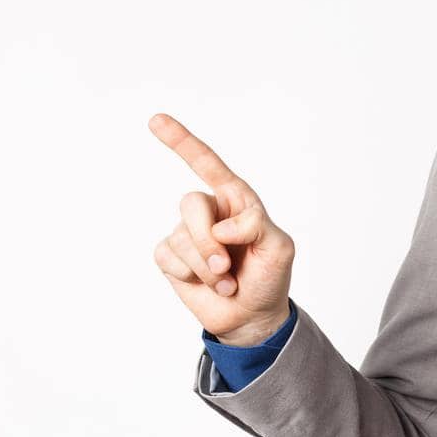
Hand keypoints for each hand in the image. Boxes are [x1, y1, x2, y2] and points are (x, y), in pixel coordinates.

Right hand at [149, 112, 294, 345]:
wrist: (253, 316)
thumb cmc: (269, 276)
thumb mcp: (279, 249)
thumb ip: (257, 226)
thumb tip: (221, 226)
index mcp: (236, 200)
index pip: (208, 164)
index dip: (182, 142)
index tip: (156, 120)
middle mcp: (209, 211)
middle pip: (191, 204)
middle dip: (207, 240)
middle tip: (227, 266)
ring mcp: (186, 233)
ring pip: (181, 237)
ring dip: (206, 266)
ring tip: (226, 281)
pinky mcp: (171, 257)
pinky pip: (167, 256)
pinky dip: (190, 275)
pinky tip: (207, 284)